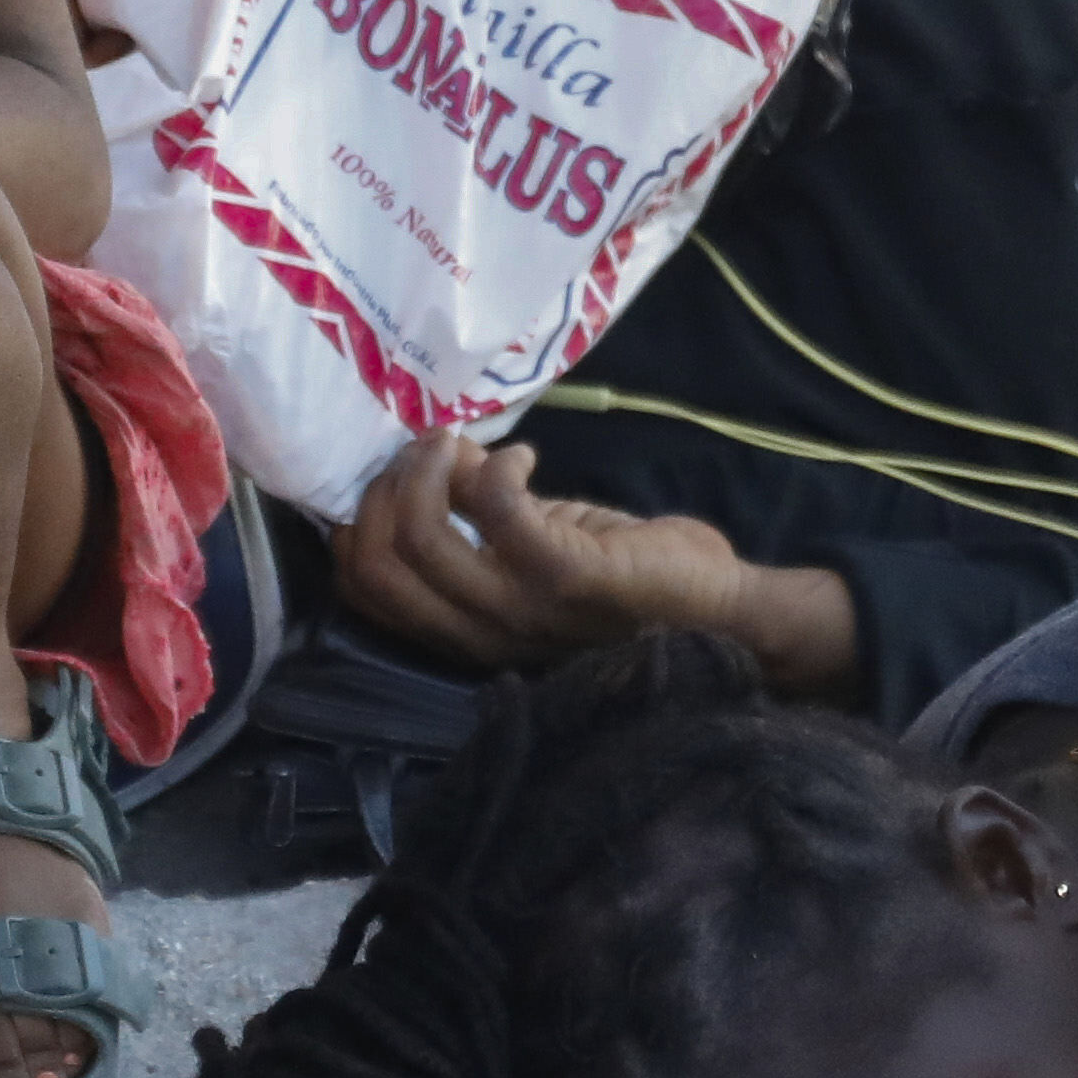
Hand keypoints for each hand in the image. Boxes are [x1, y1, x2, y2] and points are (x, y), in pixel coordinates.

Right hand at [336, 432, 853, 694]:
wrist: (723, 618)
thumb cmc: (632, 582)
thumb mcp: (538, 550)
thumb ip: (482, 517)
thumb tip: (437, 454)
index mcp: (462, 631)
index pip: (361, 591)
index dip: (354, 522)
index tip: (393, 475)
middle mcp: (478, 634)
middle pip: (377, 564)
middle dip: (384, 488)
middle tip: (427, 447)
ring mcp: (519, 612)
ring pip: (421, 540)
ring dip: (430, 469)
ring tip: (462, 443)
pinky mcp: (565, 580)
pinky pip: (498, 512)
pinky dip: (499, 468)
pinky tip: (526, 458)